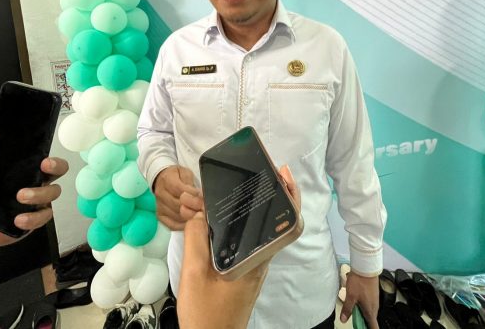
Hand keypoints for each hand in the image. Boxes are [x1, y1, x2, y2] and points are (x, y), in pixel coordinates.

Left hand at [0, 133, 68, 248]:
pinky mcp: (32, 220)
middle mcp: (34, 183)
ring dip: (39, 194)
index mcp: (23, 171)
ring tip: (21, 197)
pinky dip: (33, 218)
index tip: (43, 160)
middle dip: (56, 169)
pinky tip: (18, 220)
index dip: (52, 159)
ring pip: (51, 194)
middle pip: (57, 173)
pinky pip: (42, 217)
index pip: (45, 160)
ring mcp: (35, 203)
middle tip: (43, 169)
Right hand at [153, 165, 199, 229]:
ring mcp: (159, 206)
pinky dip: (183, 225)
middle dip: (193, 208)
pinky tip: (190, 222)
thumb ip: (191, 183)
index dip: (193, 196)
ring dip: (189, 218)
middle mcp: (161, 194)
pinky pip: (172, 225)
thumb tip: (199, 195)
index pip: (180, 190)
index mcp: (167, 180)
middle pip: (178, 205)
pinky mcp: (160, 216)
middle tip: (203, 209)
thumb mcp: (185, 173)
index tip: (202, 198)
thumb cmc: (176, 176)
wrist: (162, 179)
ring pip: (177, 216)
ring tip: (199, 216)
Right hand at [177, 166, 298, 328]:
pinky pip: (246, 241)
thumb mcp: (194, 274)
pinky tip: (220, 217)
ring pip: (257, 231)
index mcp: (255, 260)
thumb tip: (200, 212)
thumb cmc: (205, 313)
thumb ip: (197, 240)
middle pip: (272, 222)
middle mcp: (260, 261)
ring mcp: (253, 267)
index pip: (286, 225)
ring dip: (248, 209)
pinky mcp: (244, 273)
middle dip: (267, 194)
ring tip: (228, 190)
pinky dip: (237, 224)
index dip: (290, 198)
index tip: (283, 175)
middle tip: (258, 171)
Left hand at [340, 272, 379, 328]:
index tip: (363, 328)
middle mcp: (374, 307)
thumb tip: (343, 319)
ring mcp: (374, 300)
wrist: (366, 267)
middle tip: (356, 322)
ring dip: (361, 313)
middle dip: (363, 322)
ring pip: (368, 311)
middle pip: (370, 320)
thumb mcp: (350, 296)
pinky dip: (362, 305)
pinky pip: (368, 304)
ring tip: (354, 311)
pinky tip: (354, 299)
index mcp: (370, 310)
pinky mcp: (373, 294)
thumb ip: (347, 309)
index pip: (374, 327)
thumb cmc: (360, 281)